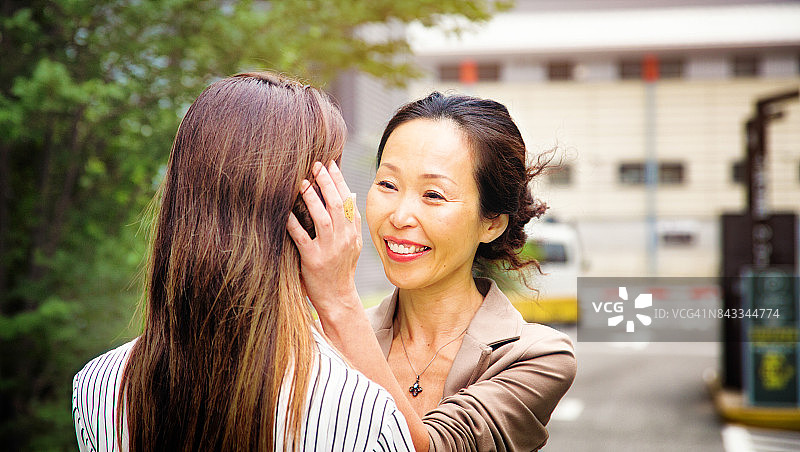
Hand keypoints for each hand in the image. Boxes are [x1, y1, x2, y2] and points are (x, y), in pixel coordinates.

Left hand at [287, 161, 362, 315]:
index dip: (339, 181)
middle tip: (315, 165)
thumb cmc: (341, 269)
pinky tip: (285, 211)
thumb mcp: (353, 245)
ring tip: (302, 182)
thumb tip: (350, 195)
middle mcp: (344, 239)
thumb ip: (351, 222)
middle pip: (338, 205)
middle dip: (326, 183)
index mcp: (353, 233)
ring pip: (323, 218)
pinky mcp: (313, 260)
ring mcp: (329, 250)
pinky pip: (302, 237)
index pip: (349, 201)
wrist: (337, 297)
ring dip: (312, 198)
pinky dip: (293, 222)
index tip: (330, 164)